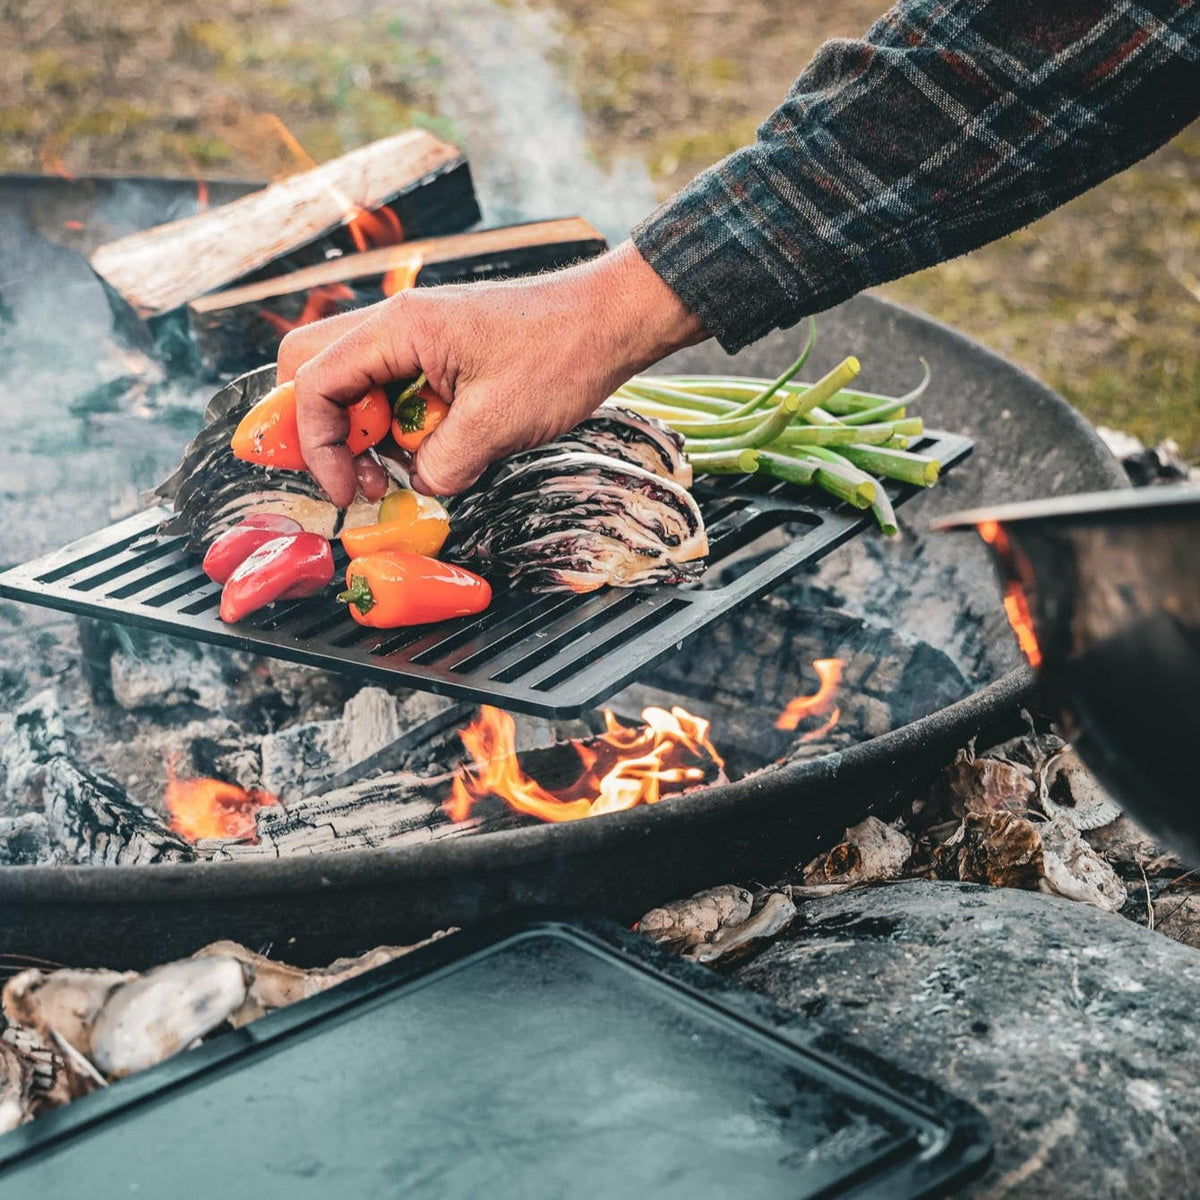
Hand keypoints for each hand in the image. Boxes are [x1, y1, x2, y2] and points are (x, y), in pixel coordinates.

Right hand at [277, 240, 707, 506]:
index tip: (346, 492)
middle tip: (358, 476)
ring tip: (402, 471)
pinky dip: (400, 425)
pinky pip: (395, 389)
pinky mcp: (441, 353)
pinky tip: (436, 450)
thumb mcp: (495, 425)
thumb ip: (441, 464)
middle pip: (316, 370)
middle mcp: (398, 324)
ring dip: (367, 432)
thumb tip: (417, 485)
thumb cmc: (561, 357)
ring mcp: (418, 336)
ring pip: (355, 382)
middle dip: (325, 431)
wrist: (610, 321)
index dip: (318, 446)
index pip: (314, 383)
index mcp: (399, 328)